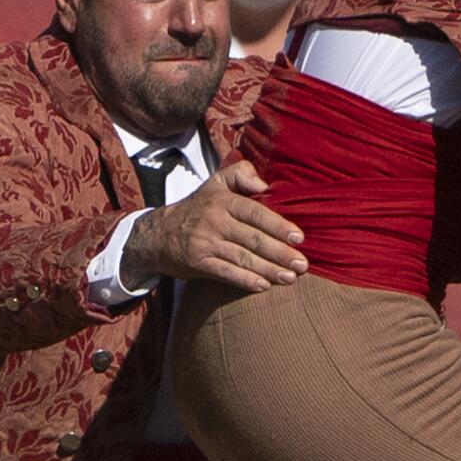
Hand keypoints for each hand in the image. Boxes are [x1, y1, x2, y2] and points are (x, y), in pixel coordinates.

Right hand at [121, 160, 308, 292]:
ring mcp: (205, 243)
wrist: (157, 233)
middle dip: (280, 253)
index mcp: (222, 200)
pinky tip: (264, 286)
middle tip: (303, 264)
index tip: (299, 238)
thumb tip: (264, 184)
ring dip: (269, 270)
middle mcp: (214, 221)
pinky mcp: (198, 263)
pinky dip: (245, 281)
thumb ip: (241, 174)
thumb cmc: (198, 207)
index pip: (255, 213)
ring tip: (291, 278)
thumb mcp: (216, 183)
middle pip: (253, 238)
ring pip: (242, 258)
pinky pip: (225, 273)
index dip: (278, 225)